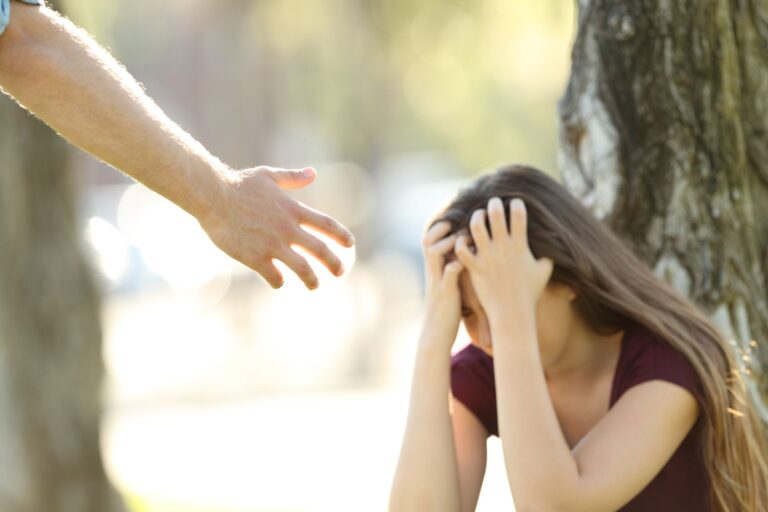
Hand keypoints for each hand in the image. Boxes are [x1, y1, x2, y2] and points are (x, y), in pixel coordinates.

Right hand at [199, 166, 354, 289]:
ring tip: (314, 285)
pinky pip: (275, 276)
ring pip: (302, 269)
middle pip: (320, 250)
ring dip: (311, 279)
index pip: (326, 225)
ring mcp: (273, 245)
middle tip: (340, 271)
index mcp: (293, 210)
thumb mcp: (268, 176)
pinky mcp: (256, 258)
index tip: (350, 244)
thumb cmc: (239, 184)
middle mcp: (288, 229)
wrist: (213, 197)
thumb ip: (292, 177)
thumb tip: (313, 173)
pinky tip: (278, 282)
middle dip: (334, 263)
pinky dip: (279, 281)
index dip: (341, 235)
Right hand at [420, 221, 464, 348]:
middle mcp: (432, 270)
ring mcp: (438, 280)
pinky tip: (473, 261)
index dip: (440, 226)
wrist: (436, 333)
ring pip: (435, 251)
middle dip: (444, 228)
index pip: (428, 237)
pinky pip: (450, 272)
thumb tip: (465, 254)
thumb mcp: (446, 284)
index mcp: (432, 267)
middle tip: (464, 226)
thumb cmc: (446, 309)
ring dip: (451, 242)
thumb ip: (451, 268)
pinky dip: (460, 263)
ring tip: (469, 241)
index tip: (458, 221)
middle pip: (428, 239)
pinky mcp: (446, 292)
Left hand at [454, 197, 552, 321]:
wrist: (512, 313)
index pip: (519, 215)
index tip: (515, 203)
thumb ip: (548, 256)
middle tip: (493, 203)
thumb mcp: (544, 272)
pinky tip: (464, 239)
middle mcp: (503, 249)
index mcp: (520, 247)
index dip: (517, 204)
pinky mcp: (474, 268)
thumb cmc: (529, 293)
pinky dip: (460, 241)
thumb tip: (554, 245)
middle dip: (494, 204)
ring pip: (476, 227)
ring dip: (476, 217)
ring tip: (479, 216)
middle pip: (496, 215)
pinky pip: (462, 249)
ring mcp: (487, 257)